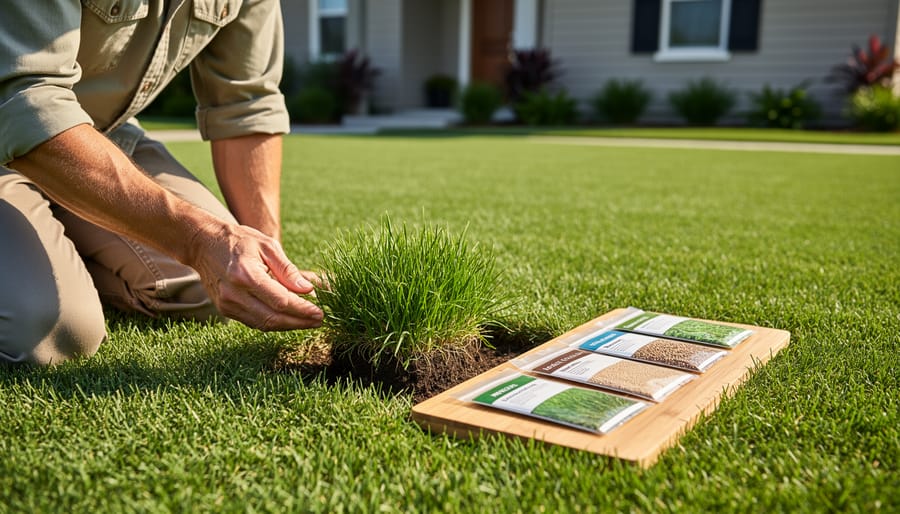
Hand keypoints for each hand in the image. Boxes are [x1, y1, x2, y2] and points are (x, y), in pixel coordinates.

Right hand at [187, 222, 323, 330]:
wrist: (204, 244)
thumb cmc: (240, 241)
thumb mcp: (268, 246)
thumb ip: (288, 270)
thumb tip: (308, 290)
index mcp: (246, 274)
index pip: (280, 301)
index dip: (302, 310)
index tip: (319, 312)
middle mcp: (234, 293)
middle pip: (273, 318)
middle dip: (299, 322)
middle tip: (319, 321)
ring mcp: (227, 304)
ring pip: (264, 324)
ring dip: (289, 326)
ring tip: (308, 321)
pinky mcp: (225, 310)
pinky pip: (255, 322)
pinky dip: (274, 323)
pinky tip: (290, 319)